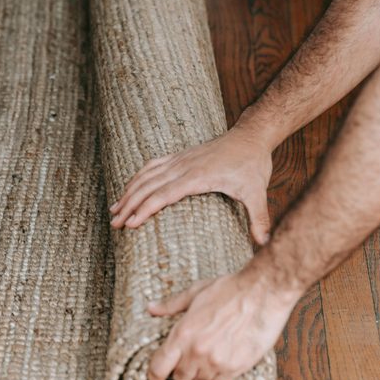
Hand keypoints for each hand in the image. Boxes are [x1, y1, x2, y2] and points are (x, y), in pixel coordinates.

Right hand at [110, 126, 273, 244]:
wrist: (251, 136)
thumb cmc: (252, 164)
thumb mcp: (257, 193)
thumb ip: (259, 218)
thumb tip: (265, 243)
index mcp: (197, 177)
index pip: (163, 195)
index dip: (144, 209)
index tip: (130, 224)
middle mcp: (184, 166)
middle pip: (148, 186)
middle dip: (129, 205)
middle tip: (114, 224)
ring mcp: (181, 159)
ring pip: (147, 175)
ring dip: (128, 191)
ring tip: (114, 210)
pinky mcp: (181, 156)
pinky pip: (153, 165)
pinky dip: (138, 176)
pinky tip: (130, 187)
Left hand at [146, 264, 297, 379]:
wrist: (262, 292)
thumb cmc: (229, 289)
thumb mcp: (196, 292)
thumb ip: (172, 304)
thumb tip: (151, 308)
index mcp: (183, 332)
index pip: (158, 367)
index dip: (154, 375)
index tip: (156, 377)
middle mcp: (197, 351)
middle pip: (179, 378)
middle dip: (181, 369)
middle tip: (190, 357)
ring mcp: (216, 362)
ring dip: (200, 374)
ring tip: (208, 357)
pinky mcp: (235, 368)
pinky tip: (220, 366)